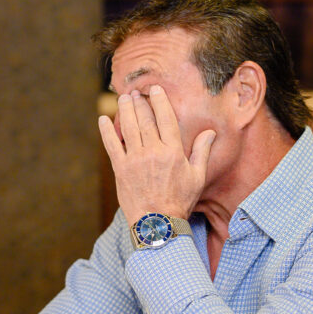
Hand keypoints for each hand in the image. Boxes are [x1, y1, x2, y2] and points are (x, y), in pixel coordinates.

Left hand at [98, 84, 214, 224]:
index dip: (159, 101)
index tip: (154, 90)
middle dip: (139, 103)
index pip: (166, 118)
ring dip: (125, 111)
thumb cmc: (180, 201)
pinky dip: (106, 132)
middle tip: (135, 92)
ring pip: (128, 128)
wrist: (158, 223)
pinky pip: (111, 146)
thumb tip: (210, 132)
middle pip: (145, 120)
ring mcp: (135, 160)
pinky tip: (102, 119)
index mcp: (173, 151)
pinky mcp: (120, 170)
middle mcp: (153, 152)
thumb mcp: (197, 177)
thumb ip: (201, 151)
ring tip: (123, 99)